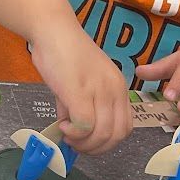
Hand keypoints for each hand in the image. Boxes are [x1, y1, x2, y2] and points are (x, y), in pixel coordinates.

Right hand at [30, 22, 132, 153]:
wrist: (54, 30)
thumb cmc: (65, 53)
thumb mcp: (82, 81)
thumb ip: (81, 105)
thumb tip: (72, 128)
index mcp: (119, 88)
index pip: (125, 127)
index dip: (107, 141)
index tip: (88, 140)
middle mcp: (114, 90)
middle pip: (116, 135)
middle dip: (96, 148)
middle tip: (76, 144)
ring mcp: (98, 91)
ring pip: (101, 133)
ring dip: (83, 143)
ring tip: (68, 134)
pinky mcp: (78, 92)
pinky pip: (83, 125)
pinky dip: (73, 133)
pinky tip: (62, 125)